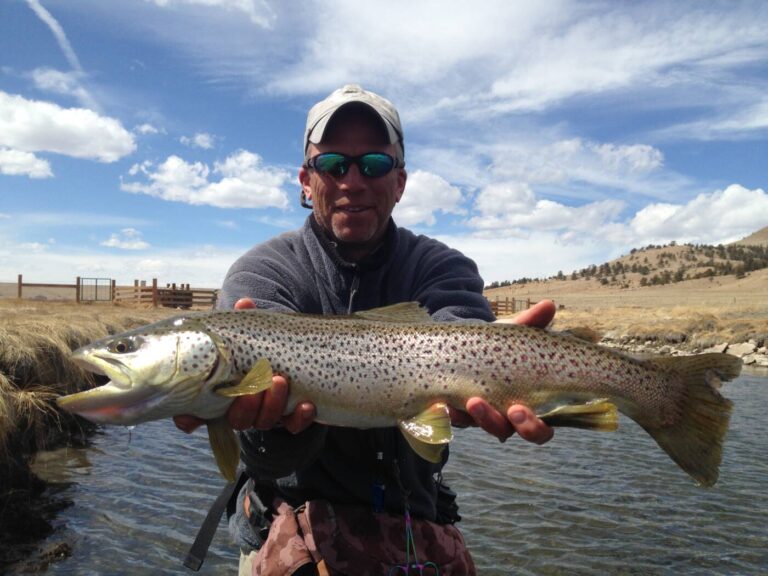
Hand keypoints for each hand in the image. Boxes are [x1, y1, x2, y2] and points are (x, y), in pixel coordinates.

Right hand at [173, 297, 316, 434]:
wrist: (294, 355)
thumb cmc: (260, 344)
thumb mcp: (250, 332)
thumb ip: (243, 322)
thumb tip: (244, 303)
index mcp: (222, 390)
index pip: (196, 414)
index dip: (190, 419)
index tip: (189, 418)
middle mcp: (241, 408)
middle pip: (237, 419)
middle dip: (246, 405)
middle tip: (258, 383)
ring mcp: (266, 414)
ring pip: (264, 422)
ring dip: (272, 406)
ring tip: (280, 381)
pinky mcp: (290, 417)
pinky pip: (293, 426)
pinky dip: (300, 418)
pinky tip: (307, 404)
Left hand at [449, 299, 555, 444]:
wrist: (468, 342)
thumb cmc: (501, 344)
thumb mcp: (514, 334)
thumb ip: (531, 322)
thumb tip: (549, 305)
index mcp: (529, 405)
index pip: (540, 430)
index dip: (533, 427)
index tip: (518, 409)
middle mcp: (506, 417)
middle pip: (509, 432)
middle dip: (501, 423)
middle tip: (499, 408)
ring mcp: (482, 416)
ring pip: (481, 426)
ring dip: (477, 418)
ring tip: (470, 401)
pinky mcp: (460, 411)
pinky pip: (455, 420)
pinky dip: (449, 415)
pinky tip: (442, 404)